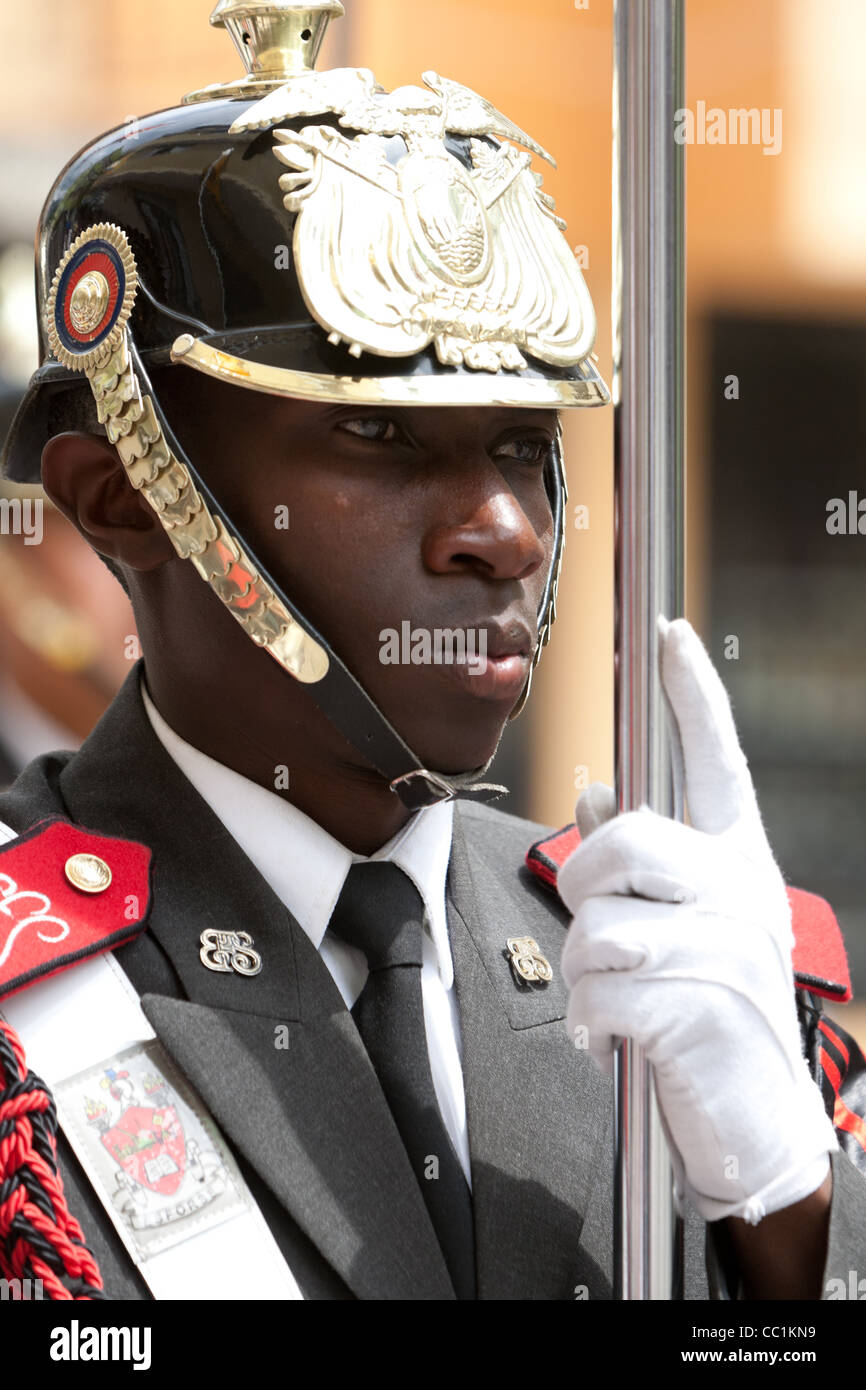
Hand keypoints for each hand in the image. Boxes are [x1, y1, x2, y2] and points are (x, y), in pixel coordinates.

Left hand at [559, 617, 836, 1223]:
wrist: (756, 1126)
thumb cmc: (709, 1016)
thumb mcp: (688, 927)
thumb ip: (644, 860)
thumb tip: (596, 790)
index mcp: (739, 862)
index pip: (716, 760)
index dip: (693, 693)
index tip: (670, 634)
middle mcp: (741, 890)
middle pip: (624, 840)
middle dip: (585, 889)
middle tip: (600, 935)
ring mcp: (726, 945)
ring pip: (597, 923)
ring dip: (586, 975)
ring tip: (620, 1003)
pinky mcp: (698, 1005)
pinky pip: (596, 989)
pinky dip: (590, 1026)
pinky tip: (620, 1043)